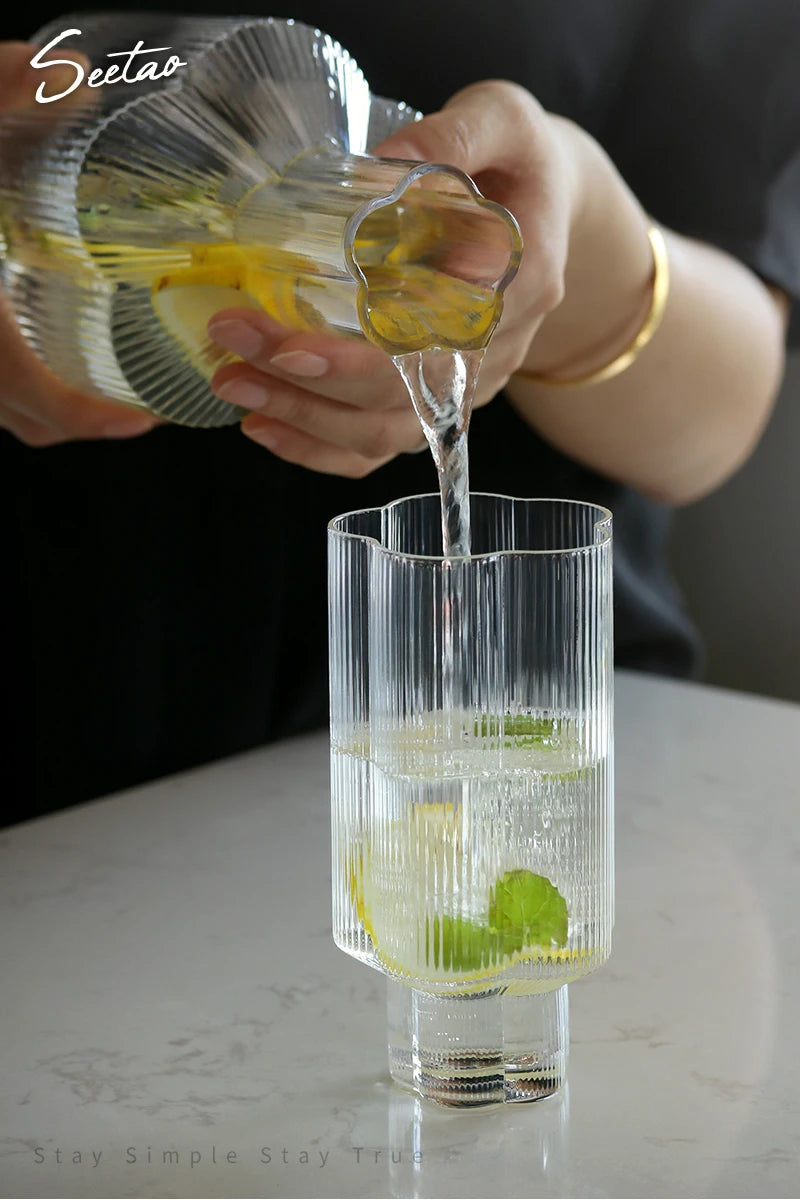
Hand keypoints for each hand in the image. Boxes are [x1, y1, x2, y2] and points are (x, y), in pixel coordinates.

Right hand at [0, 42, 157, 445]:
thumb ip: (2, 90)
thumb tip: (73, 76)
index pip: (39, 401)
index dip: (94, 420)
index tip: (141, 423)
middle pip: (25, 422)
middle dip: (84, 420)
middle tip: (134, 405)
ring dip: (46, 405)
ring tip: (95, 380)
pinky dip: (9, 383)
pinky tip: (27, 343)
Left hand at [207, 81, 581, 475]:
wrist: (546, 207)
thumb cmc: (520, 162)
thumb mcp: (504, 119)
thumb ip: (453, 133)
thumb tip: (380, 165)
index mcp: (520, 282)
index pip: (436, 342)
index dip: (362, 357)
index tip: (288, 343)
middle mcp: (496, 349)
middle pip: (400, 397)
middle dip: (307, 382)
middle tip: (230, 340)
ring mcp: (468, 385)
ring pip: (386, 432)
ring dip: (303, 418)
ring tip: (232, 383)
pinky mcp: (441, 401)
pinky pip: (382, 445)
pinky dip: (322, 448)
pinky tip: (265, 426)